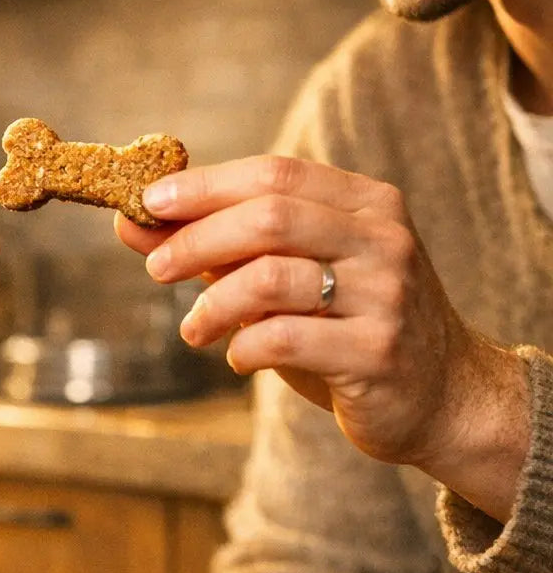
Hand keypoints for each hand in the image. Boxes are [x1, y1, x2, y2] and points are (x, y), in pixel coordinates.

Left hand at [118, 155, 528, 519]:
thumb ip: (217, 247)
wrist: (440, 398)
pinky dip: (243, 348)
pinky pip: (283, 339)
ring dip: (213, 304)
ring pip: (270, 278)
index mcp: (365, 205)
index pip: (276, 175)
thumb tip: (132, 222)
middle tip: (157, 269)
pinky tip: (239, 358)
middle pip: (270, 217)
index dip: (206, 185)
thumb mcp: (288, 278)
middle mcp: (382, 240)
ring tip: (194, 329)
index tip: (149, 202)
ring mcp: (385, 295)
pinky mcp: (376, 353)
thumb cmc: (347, 329)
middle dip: (198, 240)